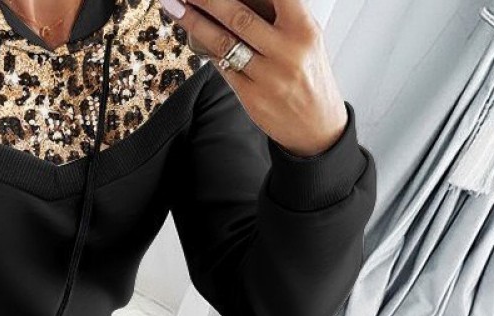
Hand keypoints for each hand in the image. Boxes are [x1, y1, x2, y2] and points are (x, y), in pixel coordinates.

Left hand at [162, 0, 347, 156]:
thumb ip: (281, 17)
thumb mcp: (306, 38)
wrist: (317, 125)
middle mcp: (286, 51)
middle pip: (238, 17)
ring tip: (176, 7)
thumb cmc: (308, 76)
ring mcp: (268, 77)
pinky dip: (206, 49)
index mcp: (304, 29)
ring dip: (194, 22)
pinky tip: (192, 35)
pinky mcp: (252, 97)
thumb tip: (240, 0)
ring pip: (224, 43)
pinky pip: (223, 67)